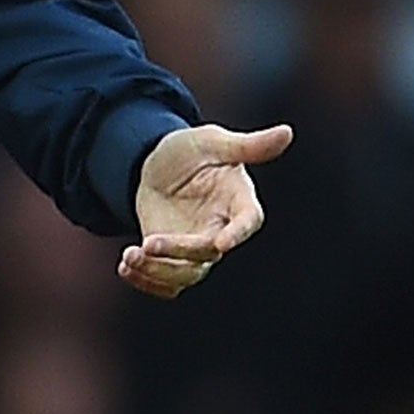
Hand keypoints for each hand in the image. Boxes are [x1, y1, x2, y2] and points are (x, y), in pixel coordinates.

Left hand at [119, 122, 292, 298]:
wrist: (159, 163)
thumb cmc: (193, 150)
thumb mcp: (212, 141)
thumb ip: (247, 145)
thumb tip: (287, 132)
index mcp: (238, 202)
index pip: (247, 221)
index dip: (238, 234)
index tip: (220, 244)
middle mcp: (221, 230)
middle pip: (208, 253)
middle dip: (178, 252)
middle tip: (148, 244)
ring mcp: (197, 247)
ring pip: (186, 274)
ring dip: (158, 271)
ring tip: (131, 257)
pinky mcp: (174, 256)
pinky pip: (167, 281)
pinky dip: (147, 280)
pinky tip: (126, 267)